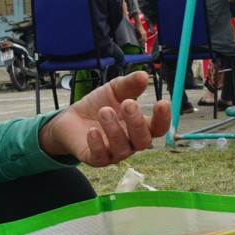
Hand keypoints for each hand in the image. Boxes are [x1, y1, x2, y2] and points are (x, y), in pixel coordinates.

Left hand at [39, 71, 167, 166]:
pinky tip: (92, 131)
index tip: (161, 103)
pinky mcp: (95, 159)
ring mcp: (113, 153)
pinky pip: (100, 157)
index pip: (158, 128)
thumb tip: (143, 75)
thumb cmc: (98, 105)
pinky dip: (97, 144)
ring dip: (114, 129)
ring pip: (122, 149)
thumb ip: (129, 84)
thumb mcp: (114, 90)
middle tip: (128, 103)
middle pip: (143, 141)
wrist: (71, 118)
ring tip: (104, 111)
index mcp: (140, 126)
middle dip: (136, 122)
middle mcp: (130, 143)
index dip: (163, 119)